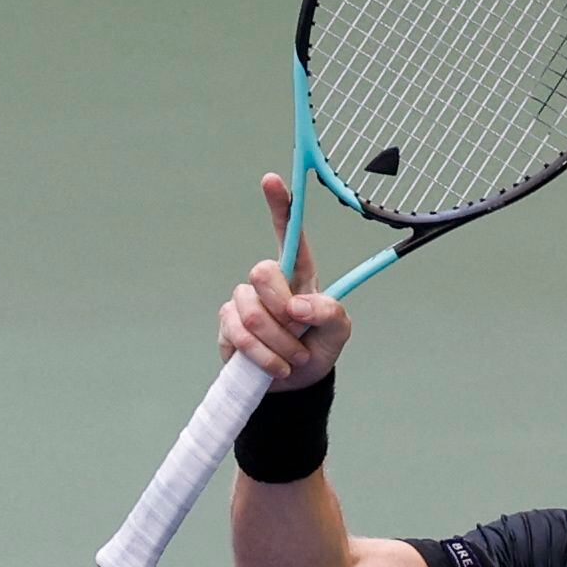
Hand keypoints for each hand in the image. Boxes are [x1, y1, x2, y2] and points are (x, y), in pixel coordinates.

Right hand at [218, 172, 351, 392]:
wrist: (294, 387)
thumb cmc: (318, 350)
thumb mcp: (339, 332)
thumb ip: (330, 312)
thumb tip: (298, 306)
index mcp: (299, 273)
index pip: (288, 233)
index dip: (280, 206)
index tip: (271, 179)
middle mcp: (268, 281)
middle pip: (263, 272)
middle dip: (284, 310)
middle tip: (301, 334)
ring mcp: (244, 301)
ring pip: (252, 312)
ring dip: (279, 343)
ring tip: (293, 358)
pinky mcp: (228, 325)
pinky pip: (239, 334)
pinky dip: (264, 356)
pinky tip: (277, 366)